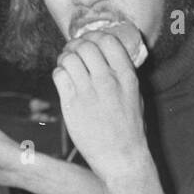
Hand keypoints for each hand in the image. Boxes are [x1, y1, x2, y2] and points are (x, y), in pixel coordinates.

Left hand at [52, 31, 146, 182]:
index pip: (108, 41)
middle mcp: (107, 80)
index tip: (90, 40)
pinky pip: (59, 75)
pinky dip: (59, 72)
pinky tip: (63, 79)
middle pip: (86, 46)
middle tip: (73, 50)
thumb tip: (108, 57)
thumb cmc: (129, 129)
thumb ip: (123, 75)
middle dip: (76, 44)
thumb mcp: (135, 96)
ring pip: (69, 58)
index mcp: (126, 76)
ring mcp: (88, 92)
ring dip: (65, 57)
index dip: (95, 36)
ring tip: (66, 63)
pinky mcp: (71, 104)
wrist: (121, 157)